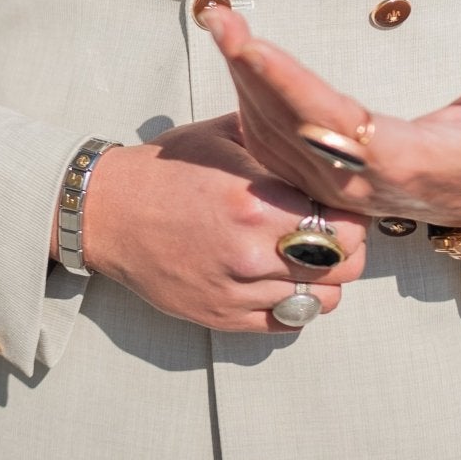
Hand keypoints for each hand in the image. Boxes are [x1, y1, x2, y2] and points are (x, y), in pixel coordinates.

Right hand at [80, 113, 368, 332]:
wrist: (106, 213)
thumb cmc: (165, 170)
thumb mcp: (222, 136)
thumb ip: (277, 142)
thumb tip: (323, 142)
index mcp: (255, 201)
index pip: (345, 225)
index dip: (354, 215)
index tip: (343, 205)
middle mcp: (250, 251)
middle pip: (344, 266)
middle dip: (349, 248)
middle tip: (334, 232)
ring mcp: (237, 290)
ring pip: (322, 300)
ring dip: (325, 279)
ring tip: (307, 256)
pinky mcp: (222, 317)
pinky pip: (288, 323)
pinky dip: (297, 304)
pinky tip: (284, 278)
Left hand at [197, 7, 460, 226]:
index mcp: (399, 160)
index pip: (332, 120)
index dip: (289, 82)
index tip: (254, 45)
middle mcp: (356, 179)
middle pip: (287, 123)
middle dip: (248, 68)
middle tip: (219, 20)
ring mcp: (335, 187)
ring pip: (272, 135)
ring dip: (241, 79)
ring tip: (221, 28)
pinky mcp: (323, 184)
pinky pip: (272, 148)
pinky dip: (248, 104)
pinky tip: (234, 67)